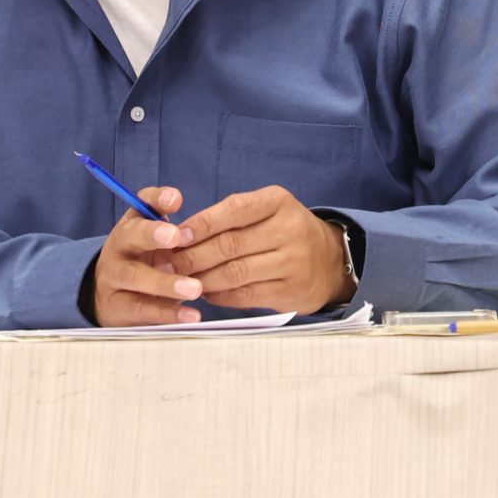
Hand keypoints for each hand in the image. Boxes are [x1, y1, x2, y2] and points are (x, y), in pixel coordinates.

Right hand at [91, 187, 204, 326]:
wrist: (111, 296)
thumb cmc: (146, 261)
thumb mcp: (158, 242)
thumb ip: (176, 227)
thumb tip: (190, 215)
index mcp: (134, 225)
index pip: (142, 203)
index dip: (157, 199)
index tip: (176, 200)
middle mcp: (120, 247)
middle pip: (131, 236)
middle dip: (152, 235)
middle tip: (176, 236)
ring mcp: (114, 277)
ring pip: (134, 276)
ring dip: (164, 282)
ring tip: (194, 289)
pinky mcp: (117, 307)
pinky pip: (140, 309)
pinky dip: (166, 313)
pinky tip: (190, 316)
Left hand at [162, 185, 353, 314]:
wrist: (330, 261)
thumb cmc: (285, 232)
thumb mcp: (266, 211)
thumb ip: (229, 218)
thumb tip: (180, 236)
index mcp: (278, 202)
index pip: (234, 210)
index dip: (200, 224)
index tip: (174, 236)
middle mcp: (289, 229)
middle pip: (230, 245)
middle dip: (193, 257)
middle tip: (167, 266)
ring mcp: (293, 262)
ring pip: (235, 273)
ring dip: (202, 280)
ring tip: (181, 282)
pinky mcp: (290, 290)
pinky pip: (245, 295)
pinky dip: (219, 296)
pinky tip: (206, 293)